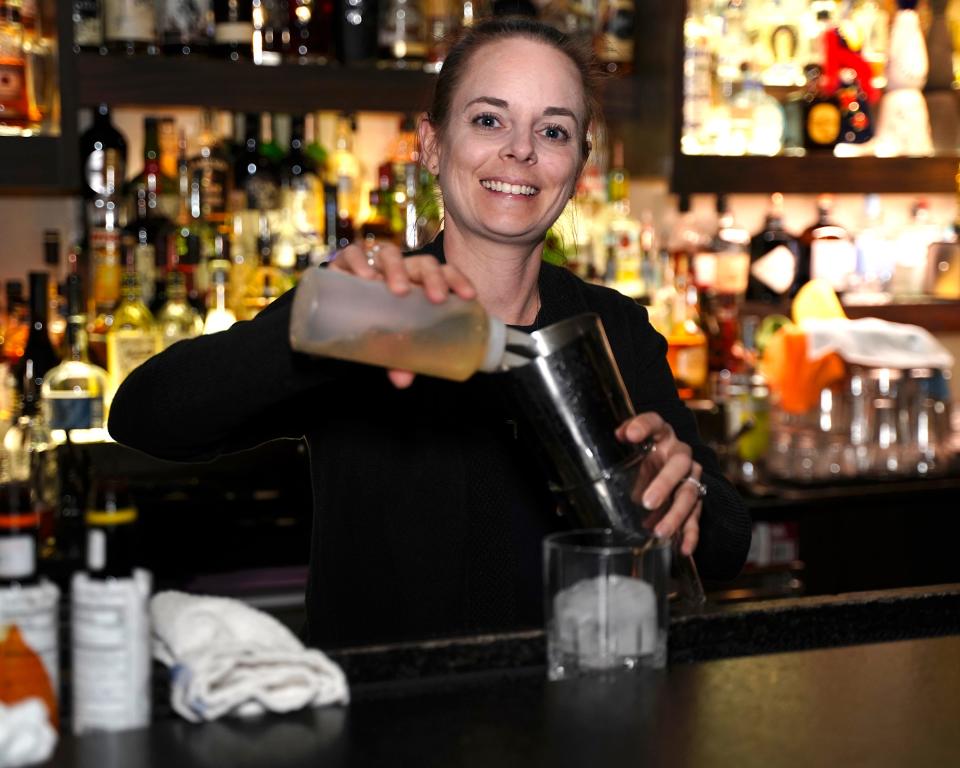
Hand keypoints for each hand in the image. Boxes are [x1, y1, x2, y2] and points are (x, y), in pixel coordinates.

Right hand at [329, 240, 476, 387]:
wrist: (338, 310)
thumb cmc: (376, 324)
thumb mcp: (392, 342)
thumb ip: (399, 358)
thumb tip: (402, 381)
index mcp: (420, 283)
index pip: (446, 274)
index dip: (458, 281)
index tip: (469, 297)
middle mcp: (402, 270)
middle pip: (423, 264)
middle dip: (433, 278)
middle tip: (436, 298)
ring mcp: (374, 263)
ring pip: (390, 254)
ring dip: (398, 269)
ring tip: (400, 290)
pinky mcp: (346, 263)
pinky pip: (353, 254)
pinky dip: (359, 262)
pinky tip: (365, 278)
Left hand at [615, 412, 703, 556]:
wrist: (664, 469)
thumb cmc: (638, 459)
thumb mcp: (623, 456)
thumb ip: (606, 463)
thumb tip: (574, 490)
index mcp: (660, 435)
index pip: (654, 422)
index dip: (642, 426)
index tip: (627, 435)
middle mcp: (678, 453)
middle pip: (678, 464)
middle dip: (664, 483)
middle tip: (646, 501)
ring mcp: (689, 476)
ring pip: (688, 493)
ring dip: (675, 514)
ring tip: (659, 532)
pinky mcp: (695, 499)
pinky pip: (696, 517)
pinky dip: (690, 534)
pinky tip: (683, 549)